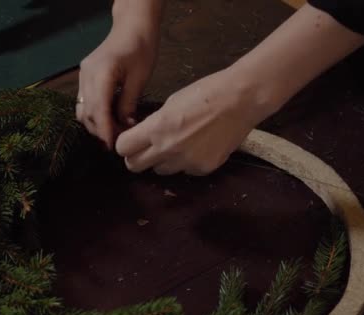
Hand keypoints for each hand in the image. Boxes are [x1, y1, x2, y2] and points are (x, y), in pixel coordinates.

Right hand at [76, 4, 161, 148]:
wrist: (132, 26)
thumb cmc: (141, 48)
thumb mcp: (140, 78)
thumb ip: (129, 103)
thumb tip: (125, 126)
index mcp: (101, 74)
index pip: (98, 110)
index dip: (104, 130)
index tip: (113, 145)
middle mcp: (86, 76)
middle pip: (87, 112)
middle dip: (100, 130)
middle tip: (117, 141)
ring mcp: (83, 75)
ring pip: (82, 108)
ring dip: (95, 123)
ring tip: (113, 132)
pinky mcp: (85, 76)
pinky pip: (85, 100)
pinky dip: (94, 113)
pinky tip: (108, 119)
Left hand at [115, 68, 274, 175]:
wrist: (241, 100)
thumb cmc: (205, 93)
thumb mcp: (171, 103)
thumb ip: (154, 123)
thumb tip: (144, 136)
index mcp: (157, 128)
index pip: (123, 148)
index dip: (125, 143)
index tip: (130, 140)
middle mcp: (168, 149)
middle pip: (135, 166)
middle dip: (136, 157)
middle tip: (145, 148)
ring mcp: (186, 162)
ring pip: (160, 171)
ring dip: (162, 161)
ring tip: (178, 144)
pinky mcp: (203, 169)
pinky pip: (185, 171)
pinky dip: (186, 162)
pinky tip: (198, 146)